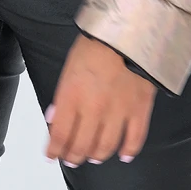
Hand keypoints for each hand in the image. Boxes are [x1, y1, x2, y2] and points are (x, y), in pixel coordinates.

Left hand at [44, 32, 156, 166]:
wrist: (130, 31)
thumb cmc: (98, 42)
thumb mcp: (70, 64)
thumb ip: (62, 95)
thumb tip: (53, 116)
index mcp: (72, 95)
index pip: (59, 134)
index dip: (54, 150)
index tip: (51, 155)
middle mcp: (93, 108)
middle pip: (81, 146)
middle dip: (73, 156)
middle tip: (71, 158)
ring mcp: (118, 112)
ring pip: (105, 147)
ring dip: (96, 156)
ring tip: (93, 157)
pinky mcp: (139, 110)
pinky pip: (134, 140)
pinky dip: (128, 151)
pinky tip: (123, 155)